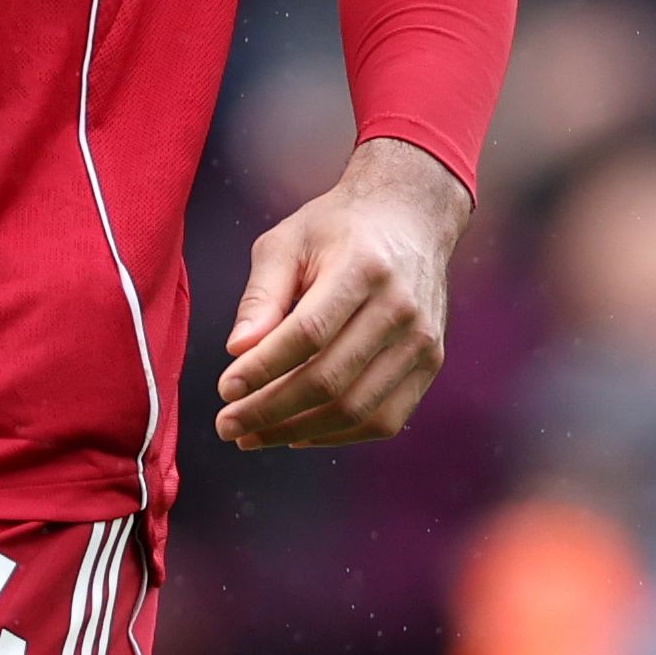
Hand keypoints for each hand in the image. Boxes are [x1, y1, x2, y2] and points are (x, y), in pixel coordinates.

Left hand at [217, 138, 467, 448]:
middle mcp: (401, 309)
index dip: (264, 367)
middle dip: (271, 410)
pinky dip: (337, 435)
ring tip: (252, 435)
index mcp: (363, 269)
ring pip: (358, 409)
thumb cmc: (336, 230)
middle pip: (331, 378)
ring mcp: (423, 342)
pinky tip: (296, 433)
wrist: (409, 219)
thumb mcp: (286, 242)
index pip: (308, 333)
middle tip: (227, 424)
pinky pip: (385, 419)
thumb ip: (261, 295)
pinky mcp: (430, 364)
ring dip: (299, 431)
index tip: (224, 389)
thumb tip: (237, 351)